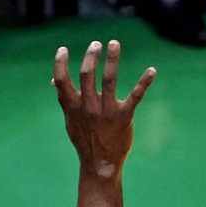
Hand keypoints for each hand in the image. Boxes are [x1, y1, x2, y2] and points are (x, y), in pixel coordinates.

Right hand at [52, 41, 154, 178]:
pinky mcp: (124, 117)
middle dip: (91, 57)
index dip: (60, 64)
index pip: (63, 81)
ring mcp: (106, 111)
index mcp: (73, 106)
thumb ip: (63, 99)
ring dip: (112, 60)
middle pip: (87, 76)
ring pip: (109, 80)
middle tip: (96, 44)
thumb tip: (53, 80)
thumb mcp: (70, 120)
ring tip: (114, 43)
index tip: (63, 49)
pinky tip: (152, 70)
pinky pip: (135, 96)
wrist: (99, 163)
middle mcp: (88, 107)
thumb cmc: (84, 139)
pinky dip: (144, 82)